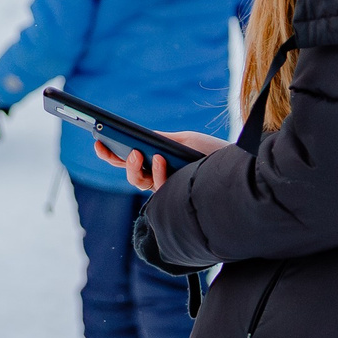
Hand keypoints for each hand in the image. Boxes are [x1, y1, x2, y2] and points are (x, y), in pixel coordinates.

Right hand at [93, 130, 226, 192]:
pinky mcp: (177, 199)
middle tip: (111, 148)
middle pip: (129, 173)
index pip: (128, 160)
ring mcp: (167, 189)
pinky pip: (159, 189)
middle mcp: (159, 178)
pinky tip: (158, 158)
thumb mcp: (185, 141)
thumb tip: (140, 139)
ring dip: (134, 168)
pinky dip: (156, 172)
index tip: (97, 141)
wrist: (239, 167)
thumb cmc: (214, 153)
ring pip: (139, 183)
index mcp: (157, 163)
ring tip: (137, 153)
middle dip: (117, 160)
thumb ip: (162, 140)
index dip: (110, 153)